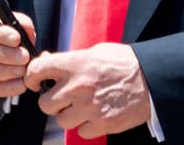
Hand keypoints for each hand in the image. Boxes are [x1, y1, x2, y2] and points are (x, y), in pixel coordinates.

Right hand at [0, 3, 37, 97]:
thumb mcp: (8, 17)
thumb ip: (20, 22)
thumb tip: (28, 34)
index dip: (0, 34)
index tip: (17, 39)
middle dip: (3, 54)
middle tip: (24, 57)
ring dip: (3, 72)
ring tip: (22, 71)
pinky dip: (3, 88)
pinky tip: (19, 84)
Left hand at [25, 43, 150, 138]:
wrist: (151, 79)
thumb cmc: (123, 63)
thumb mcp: (95, 52)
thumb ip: (70, 59)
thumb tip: (47, 61)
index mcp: (75, 64)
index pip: (37, 69)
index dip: (31, 76)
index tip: (34, 81)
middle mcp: (78, 87)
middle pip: (45, 104)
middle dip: (51, 101)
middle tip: (62, 98)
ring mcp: (89, 108)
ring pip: (61, 120)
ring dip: (68, 115)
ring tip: (81, 107)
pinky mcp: (101, 124)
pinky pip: (80, 132)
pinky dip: (85, 126)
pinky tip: (94, 115)